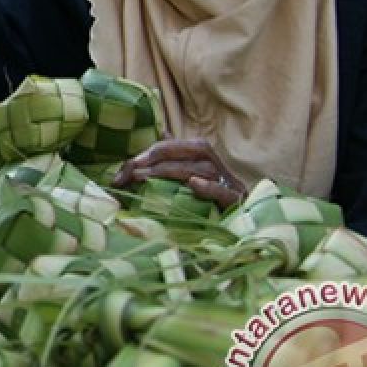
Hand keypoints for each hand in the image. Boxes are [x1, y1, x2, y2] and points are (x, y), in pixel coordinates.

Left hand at [112, 138, 245, 209]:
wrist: (234, 234)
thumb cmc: (205, 205)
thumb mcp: (187, 181)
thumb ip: (176, 158)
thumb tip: (163, 131)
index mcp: (209, 160)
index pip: (182, 146)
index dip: (154, 151)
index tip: (128, 166)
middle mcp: (221, 169)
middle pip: (197, 151)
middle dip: (160, 157)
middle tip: (133, 169)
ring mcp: (232, 187)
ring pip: (206, 170)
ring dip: (172, 171)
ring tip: (146, 177)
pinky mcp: (237, 205)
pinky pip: (226, 193)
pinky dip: (209, 187)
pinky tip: (192, 184)